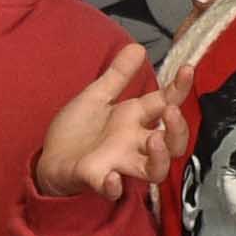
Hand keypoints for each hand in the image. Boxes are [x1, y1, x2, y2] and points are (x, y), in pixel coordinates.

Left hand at [32, 40, 168, 198]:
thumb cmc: (77, 131)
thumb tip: (138, 46)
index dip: (179, 88)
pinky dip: (114, 186)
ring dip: (160, 157)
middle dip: (178, 129)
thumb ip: (119, 75)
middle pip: (172, 143)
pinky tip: (112, 177)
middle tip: (170, 111)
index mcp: (134, 120)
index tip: (187, 69)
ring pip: (155, 170)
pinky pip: (111, 188)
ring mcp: (117, 162)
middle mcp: (133, 144)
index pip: (166, 104)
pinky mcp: (95, 179)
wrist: (49, 158)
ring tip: (154, 138)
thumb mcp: (97, 96)